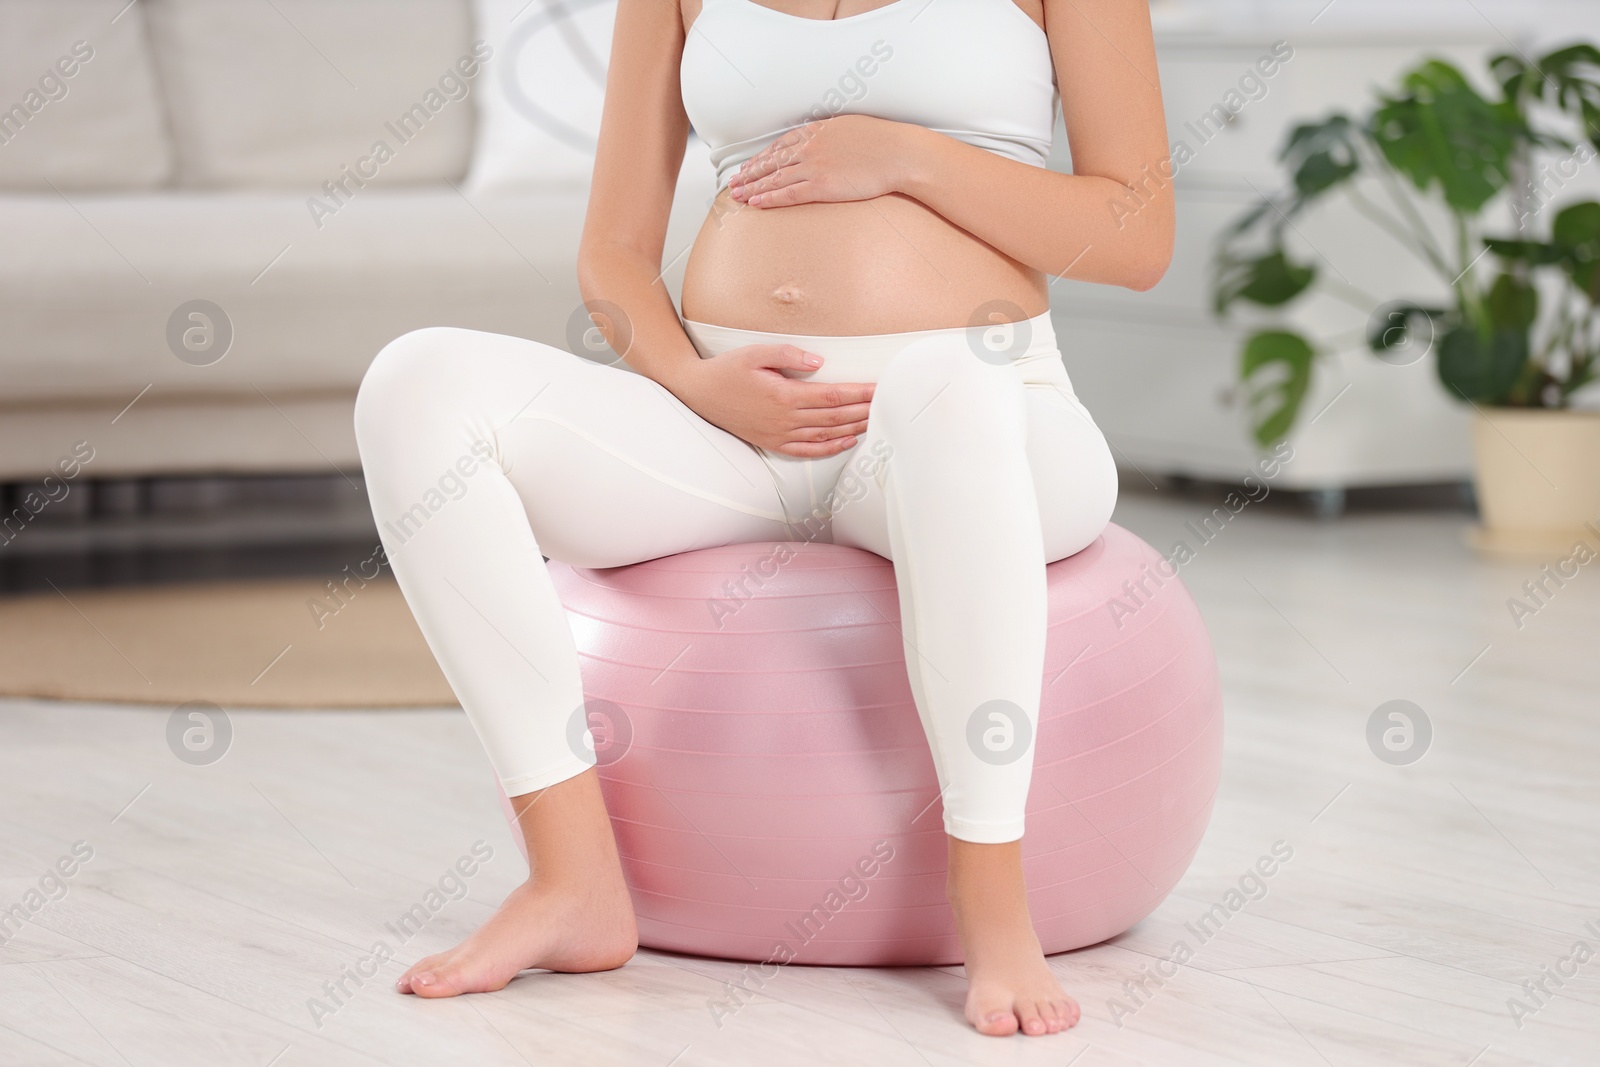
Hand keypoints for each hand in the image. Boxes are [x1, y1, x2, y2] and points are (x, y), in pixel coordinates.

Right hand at [668, 344, 873, 457]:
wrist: (699, 393)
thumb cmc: (727, 370)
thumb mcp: (755, 353)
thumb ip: (788, 355)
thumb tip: (819, 362)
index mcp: (783, 395)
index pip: (832, 395)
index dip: (859, 393)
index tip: (878, 388)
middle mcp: (784, 419)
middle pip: (835, 416)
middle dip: (864, 409)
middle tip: (886, 402)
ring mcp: (779, 434)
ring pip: (825, 433)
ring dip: (853, 427)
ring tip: (875, 419)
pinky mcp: (773, 442)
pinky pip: (807, 450)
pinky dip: (830, 447)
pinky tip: (848, 440)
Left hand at [728, 115, 918, 207]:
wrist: (900, 153)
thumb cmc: (885, 142)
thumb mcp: (853, 128)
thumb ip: (834, 135)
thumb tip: (828, 142)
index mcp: (818, 130)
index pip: (781, 145)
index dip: (762, 156)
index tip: (750, 164)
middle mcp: (810, 146)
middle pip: (771, 161)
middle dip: (750, 172)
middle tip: (733, 181)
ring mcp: (814, 166)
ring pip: (774, 177)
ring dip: (752, 186)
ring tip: (736, 194)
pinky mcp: (822, 186)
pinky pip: (788, 193)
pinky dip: (769, 198)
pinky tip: (755, 202)